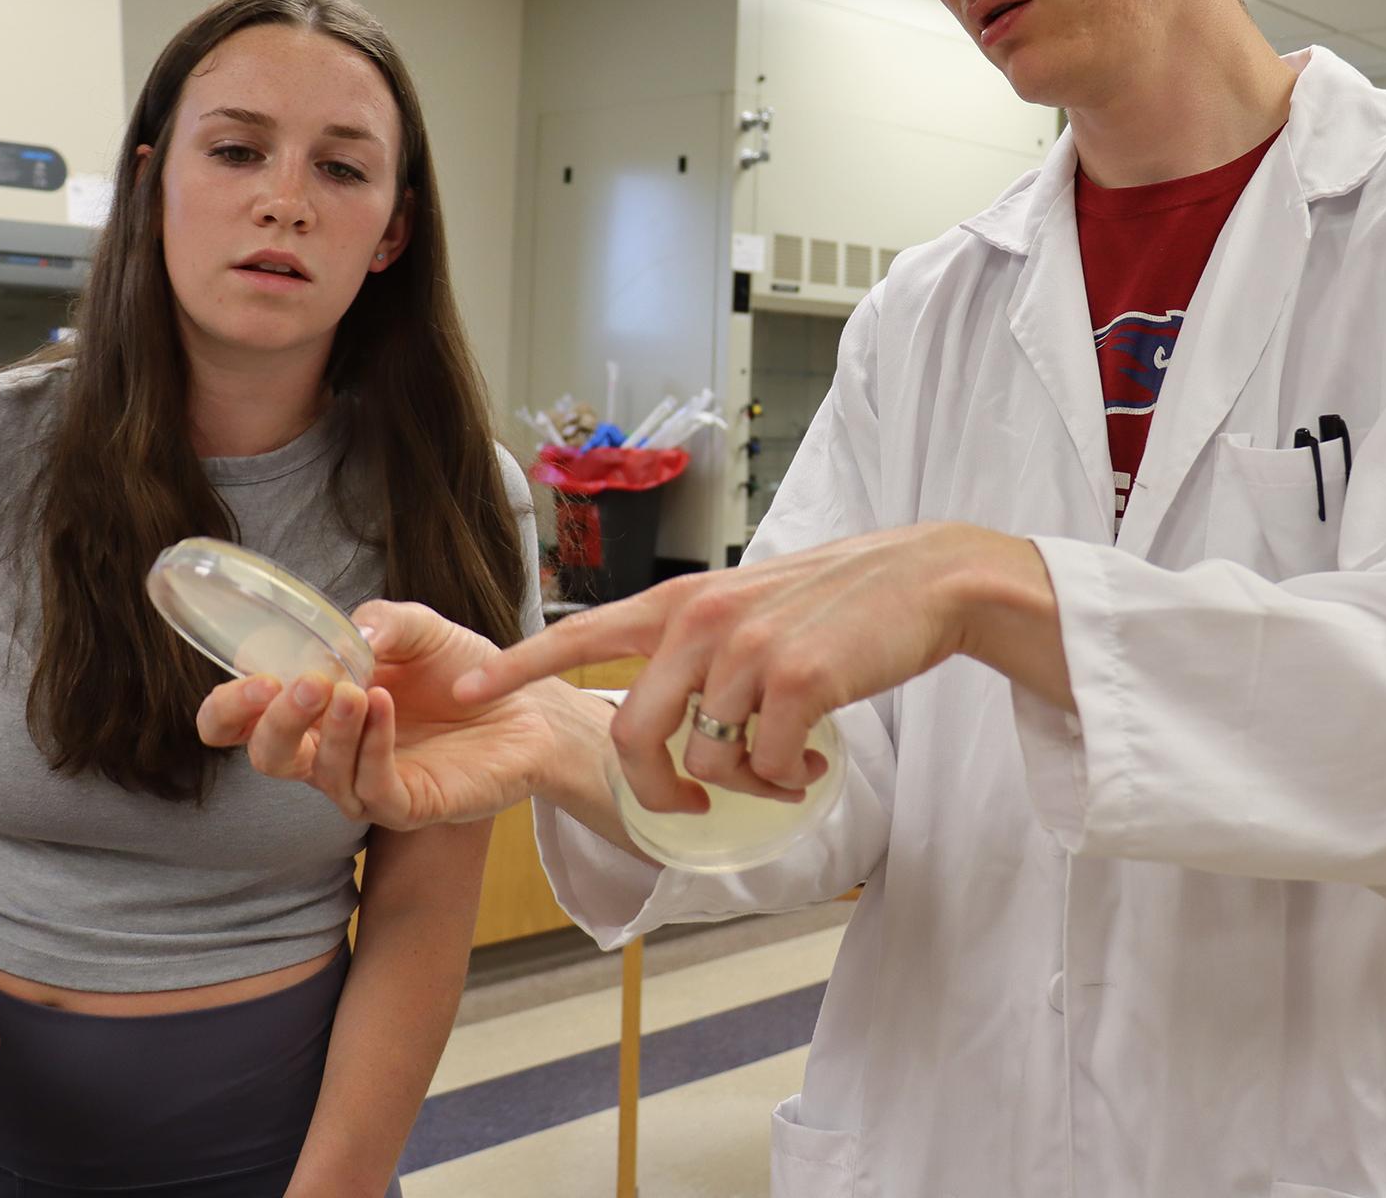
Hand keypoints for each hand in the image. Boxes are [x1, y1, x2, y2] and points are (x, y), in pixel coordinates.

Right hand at [195, 600, 562, 830]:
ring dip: (333, 730)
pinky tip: (382, 707)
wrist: (528, 705)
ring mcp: (365, 785)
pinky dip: (372, 745)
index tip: (252, 681)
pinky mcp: (407, 807)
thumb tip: (348, 632)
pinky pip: (373, 787)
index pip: (242, 724)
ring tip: (356, 689)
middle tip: (299, 685)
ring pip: (321, 774)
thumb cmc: (463, 670)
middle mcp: (330, 753)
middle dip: (272, 723)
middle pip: (269, 756)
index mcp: (316, 709)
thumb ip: (382, 621)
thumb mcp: (422, 629)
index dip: (229, 711)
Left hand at [453, 523, 1059, 815]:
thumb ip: (698, 647)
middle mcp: (701, 621)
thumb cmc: (836, 602)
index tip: (462, 688)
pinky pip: (765, 765)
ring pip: (707, 761)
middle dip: (657, 791)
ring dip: (744, 782)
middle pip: (634, 736)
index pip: (579, 635)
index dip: (518, 666)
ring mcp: (748, 649)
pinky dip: (786, 777)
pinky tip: (813, 757)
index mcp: (680, 602)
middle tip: (688, 805)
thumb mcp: (748, 605)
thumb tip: (674, 721)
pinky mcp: (798, 680)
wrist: (924, 579)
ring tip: (783, 764)